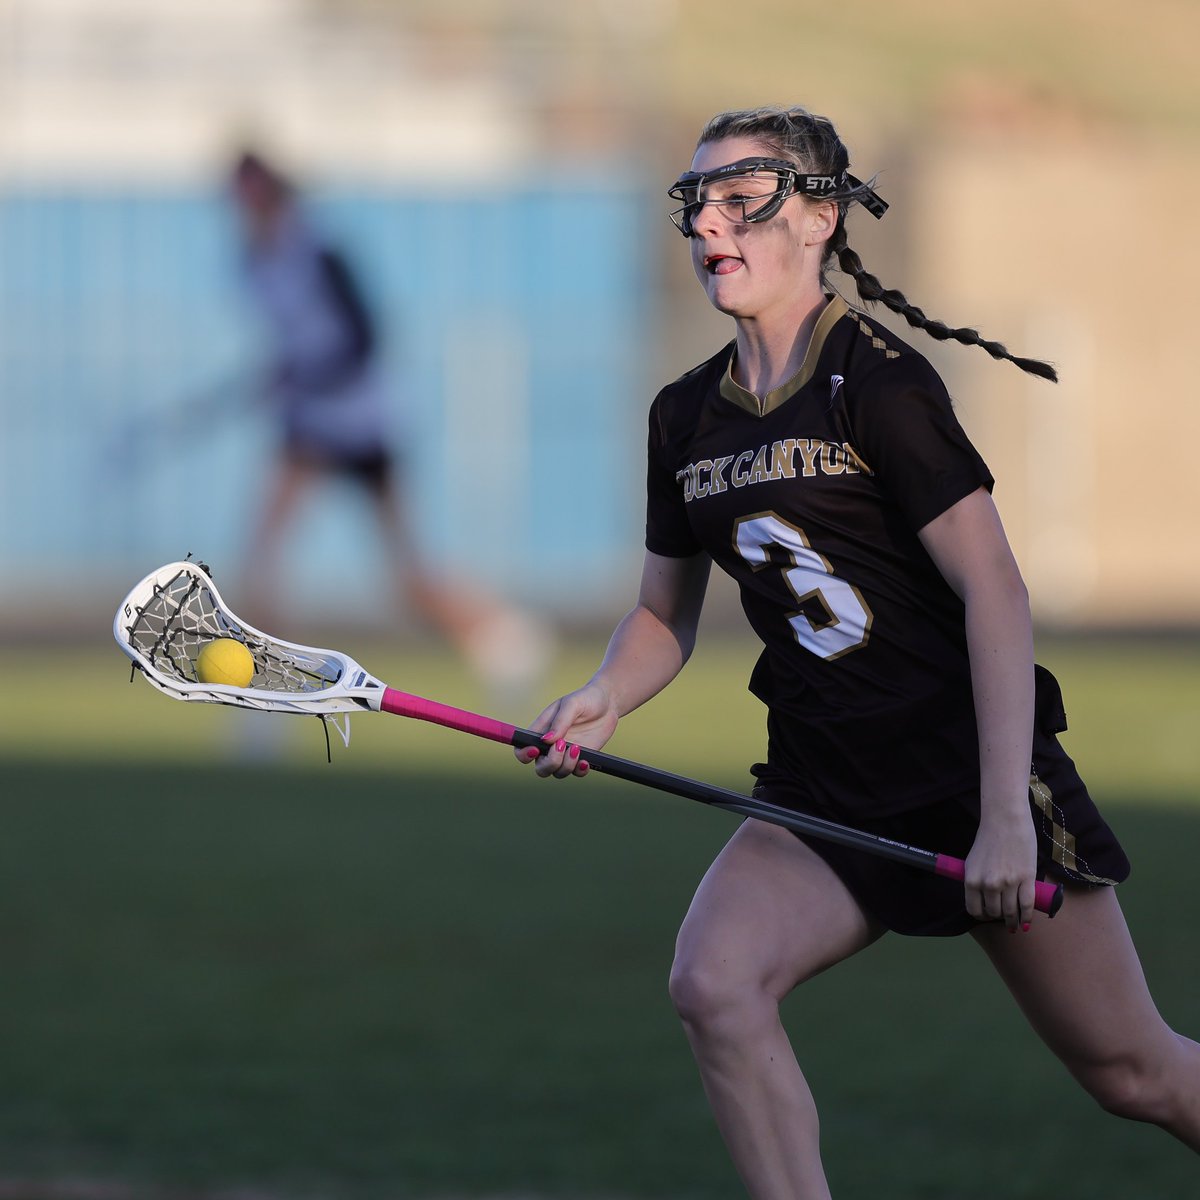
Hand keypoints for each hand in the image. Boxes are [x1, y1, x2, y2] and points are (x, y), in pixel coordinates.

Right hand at [512, 680, 619, 779]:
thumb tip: (547, 740)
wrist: (608, 703)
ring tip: (578, 747)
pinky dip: (579, 771)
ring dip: (567, 765)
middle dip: (550, 763)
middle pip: (540, 767)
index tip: (536, 750)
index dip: (524, 755)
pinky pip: (576, 773)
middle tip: (563, 746)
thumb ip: (560, 722)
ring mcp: (565, 754)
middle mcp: (550, 746)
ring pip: (558, 773)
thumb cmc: (586, 698)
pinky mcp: (581, 758)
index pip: (521, 749)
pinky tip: (585, 761)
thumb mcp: (572, 704)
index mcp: (540, 731)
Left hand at [963, 811, 1038, 930]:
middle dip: (998, 917)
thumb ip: (977, 879)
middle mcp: (988, 884)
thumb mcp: (973, 861)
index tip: (987, 916)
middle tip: (1004, 918)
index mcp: (971, 879)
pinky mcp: (1026, 879)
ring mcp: (1008, 883)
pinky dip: (1027, 916)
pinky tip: (1027, 922)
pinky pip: (1027, 905)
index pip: (974, 909)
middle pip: (993, 913)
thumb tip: (983, 898)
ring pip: (1010, 912)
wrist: (1005, 820)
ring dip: (1013, 921)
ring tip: (1016, 924)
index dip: (981, 916)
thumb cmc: (989, 838)